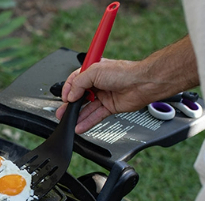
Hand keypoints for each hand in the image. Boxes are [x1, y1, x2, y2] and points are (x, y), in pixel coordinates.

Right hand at [56, 35, 198, 133]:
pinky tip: (80, 126)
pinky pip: (96, 115)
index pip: (75, 81)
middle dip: (70, 105)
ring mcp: (104, 95)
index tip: (65, 98)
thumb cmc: (123, 72)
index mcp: (93, 71)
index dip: (68, 89)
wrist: (142, 83)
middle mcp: (98, 83)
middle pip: (80, 96)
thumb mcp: (94, 71)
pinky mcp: (110, 107)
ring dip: (77, 115)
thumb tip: (70, 95)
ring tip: (68, 121)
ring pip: (87, 108)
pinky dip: (87, 121)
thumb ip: (79, 83)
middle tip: (62, 113)